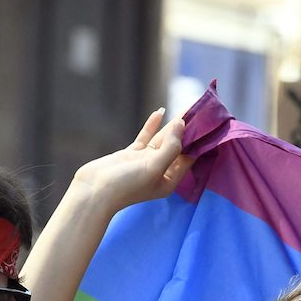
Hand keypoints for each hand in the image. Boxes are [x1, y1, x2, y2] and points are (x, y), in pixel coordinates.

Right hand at [71, 109, 192, 216]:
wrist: (93, 192)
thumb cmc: (125, 186)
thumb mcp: (154, 167)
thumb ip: (171, 147)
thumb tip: (181, 124)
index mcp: (169, 180)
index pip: (189, 157)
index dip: (197, 140)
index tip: (206, 123)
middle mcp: (159, 172)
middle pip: (178, 147)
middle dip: (187, 131)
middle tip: (199, 110)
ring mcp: (144, 162)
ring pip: (162, 140)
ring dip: (172, 126)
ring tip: (185, 108)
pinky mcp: (131, 155)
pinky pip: (146, 138)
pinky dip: (153, 125)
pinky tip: (160, 112)